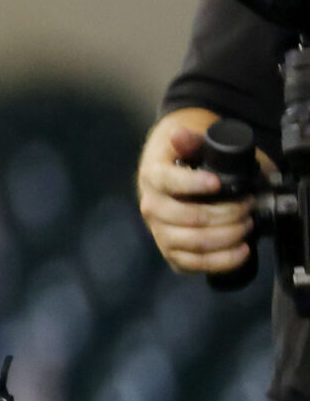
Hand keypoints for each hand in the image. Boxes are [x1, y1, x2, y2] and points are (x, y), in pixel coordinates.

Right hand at [137, 106, 257, 276]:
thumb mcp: (190, 141)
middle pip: (186, 217)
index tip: (218, 183)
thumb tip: (180, 135)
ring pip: (193, 242)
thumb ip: (190, 139)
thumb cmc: (188, 156)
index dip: (193, 184)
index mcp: (153, 176)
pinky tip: (242, 250)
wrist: (173, 175)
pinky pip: (194, 264)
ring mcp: (160, 232)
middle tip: (249, 204)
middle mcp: (151, 206)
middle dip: (225, 213)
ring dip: (227, 236)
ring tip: (248, 225)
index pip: (168, 182)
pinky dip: (222, 261)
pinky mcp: (171, 252)